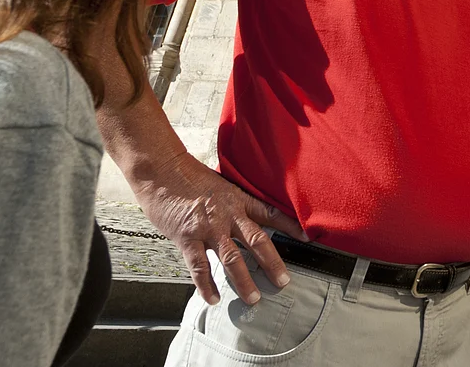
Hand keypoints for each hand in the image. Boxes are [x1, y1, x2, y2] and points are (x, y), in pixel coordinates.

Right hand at [131, 150, 305, 305]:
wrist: (162, 171)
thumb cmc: (189, 177)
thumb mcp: (221, 185)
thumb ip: (233, 203)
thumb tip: (244, 216)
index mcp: (239, 200)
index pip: (270, 213)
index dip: (289, 225)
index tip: (307, 237)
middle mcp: (228, 215)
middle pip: (257, 241)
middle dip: (272, 263)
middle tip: (283, 281)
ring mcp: (208, 228)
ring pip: (232, 259)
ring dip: (244, 281)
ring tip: (253, 298)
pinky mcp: (188, 238)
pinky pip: (200, 266)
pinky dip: (206, 285)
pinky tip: (213, 298)